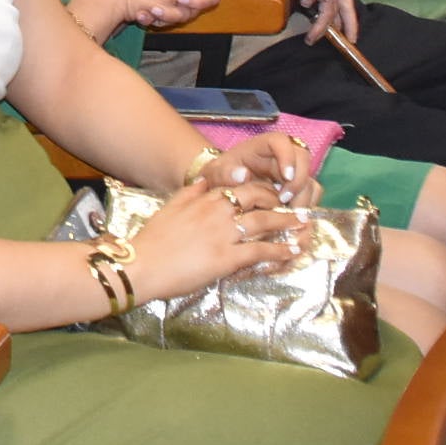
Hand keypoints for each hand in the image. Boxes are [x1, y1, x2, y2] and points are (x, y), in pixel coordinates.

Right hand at [118, 179, 314, 299]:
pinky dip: (280, 250)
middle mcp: (217, 211)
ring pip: (264, 222)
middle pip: (256, 199)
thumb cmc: (152, 240)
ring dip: (287, 223)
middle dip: (279, 202)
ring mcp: (223, 234)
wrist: (142, 265)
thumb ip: (189, 192)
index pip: (239, 186)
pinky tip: (293, 251)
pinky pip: (261, 251)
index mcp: (204, 199)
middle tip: (295, 208)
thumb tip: (203, 180)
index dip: (260, 189)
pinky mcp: (227, 257)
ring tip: (303, 225)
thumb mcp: (170, 208)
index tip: (274, 194)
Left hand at [203, 132, 323, 210]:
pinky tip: (292, 219)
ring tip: (288, 215)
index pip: (281, 142)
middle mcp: (281, 156)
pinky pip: (311, 195)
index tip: (285, 176)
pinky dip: (307, 207)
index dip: (287, 156)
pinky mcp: (296, 188)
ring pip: (310, 179)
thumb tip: (243, 175)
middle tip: (285, 202)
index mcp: (261, 146)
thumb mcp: (215, 173)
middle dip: (299, 181)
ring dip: (304, 198)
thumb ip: (224, 173)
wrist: (224, 187)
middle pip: (303, 158)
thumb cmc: (221, 175)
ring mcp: (291, 173)